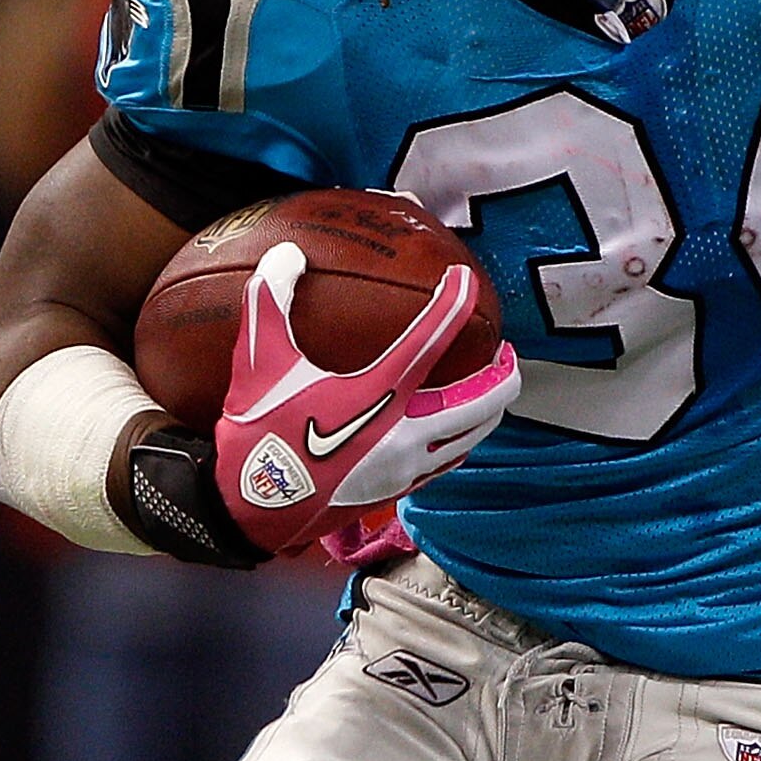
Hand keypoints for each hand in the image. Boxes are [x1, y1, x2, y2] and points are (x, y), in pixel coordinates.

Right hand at [214, 240, 520, 554]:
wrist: (254, 509)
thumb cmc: (258, 431)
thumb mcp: (258, 359)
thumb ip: (270, 299)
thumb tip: (287, 251)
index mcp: (378, 393)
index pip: (432, 338)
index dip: (454, 302)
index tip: (465, 280)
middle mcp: (405, 431)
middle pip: (481, 400)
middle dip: (503, 373)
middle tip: (506, 351)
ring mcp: (407, 465)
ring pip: (473, 435)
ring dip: (491, 408)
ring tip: (493, 388)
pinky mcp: (400, 489)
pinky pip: (449, 461)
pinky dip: (464, 439)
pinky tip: (459, 431)